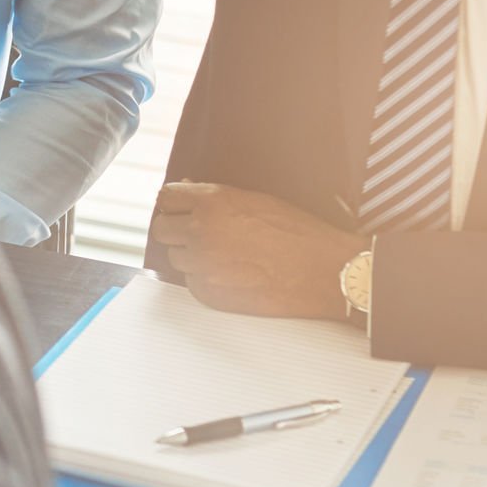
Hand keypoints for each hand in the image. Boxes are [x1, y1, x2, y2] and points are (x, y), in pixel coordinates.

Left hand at [147, 182, 364, 319]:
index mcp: (211, 203)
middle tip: (196, 232)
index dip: (175, 204)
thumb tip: (190, 192)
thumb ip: (216, 197)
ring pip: (176, 258)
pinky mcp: (209, 295)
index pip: (166, 199)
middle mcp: (200, 233)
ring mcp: (202, 267)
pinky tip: (231, 274)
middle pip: (161, 229)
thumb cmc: (299, 233)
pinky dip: (205, 279)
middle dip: (176, 229)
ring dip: (190, 255)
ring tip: (223, 254)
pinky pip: (192, 283)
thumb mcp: (257, 200)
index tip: (181, 208)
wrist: (325, 272)